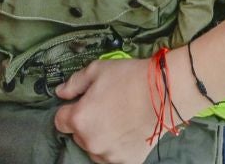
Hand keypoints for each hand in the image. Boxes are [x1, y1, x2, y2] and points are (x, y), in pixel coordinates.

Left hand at [54, 57, 184, 162]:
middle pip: (78, 135)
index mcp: (79, 119)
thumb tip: (60, 92)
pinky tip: (127, 132)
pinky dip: (116, 148)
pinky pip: (113, 157)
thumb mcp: (97, 70)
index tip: (82, 103)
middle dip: (86, 123)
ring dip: (100, 137)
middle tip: (105, 108)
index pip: (60, 120)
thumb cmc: (130, 77)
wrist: (165, 93)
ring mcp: (108, 155)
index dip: (70, 110)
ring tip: (118, 121)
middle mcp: (90, 142)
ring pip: (95, 148)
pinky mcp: (126, 162)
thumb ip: (74, 83)